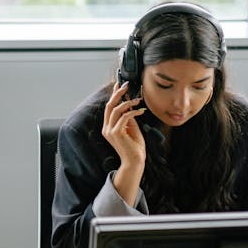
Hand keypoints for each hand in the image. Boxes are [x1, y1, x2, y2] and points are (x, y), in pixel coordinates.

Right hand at [102, 83, 146, 205]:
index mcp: (108, 127)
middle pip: (109, 106)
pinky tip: (141, 110)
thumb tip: (129, 105)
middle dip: (117, 94)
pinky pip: (124, 117)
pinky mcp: (116, 133)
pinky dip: (133, 112)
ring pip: (115, 110)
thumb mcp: (131, 129)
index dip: (113, 95)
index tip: (118, 84)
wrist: (135, 162)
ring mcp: (110, 131)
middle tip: (126, 85)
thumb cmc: (135, 147)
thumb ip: (128, 118)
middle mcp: (106, 128)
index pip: (109, 107)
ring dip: (127, 102)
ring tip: (137, 100)